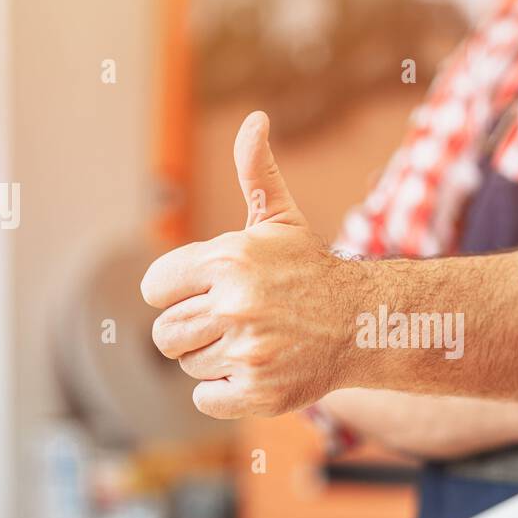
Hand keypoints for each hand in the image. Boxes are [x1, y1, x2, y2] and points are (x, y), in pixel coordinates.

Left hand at [142, 112, 362, 417]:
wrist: (363, 323)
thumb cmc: (310, 271)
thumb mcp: (280, 219)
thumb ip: (255, 171)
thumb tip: (255, 119)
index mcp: (228, 260)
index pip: (155, 289)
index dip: (178, 292)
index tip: (210, 292)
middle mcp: (236, 306)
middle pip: (166, 335)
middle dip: (192, 331)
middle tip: (232, 323)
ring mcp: (248, 352)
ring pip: (189, 367)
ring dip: (214, 359)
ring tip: (253, 342)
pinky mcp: (259, 391)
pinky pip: (207, 398)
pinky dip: (225, 391)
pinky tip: (256, 369)